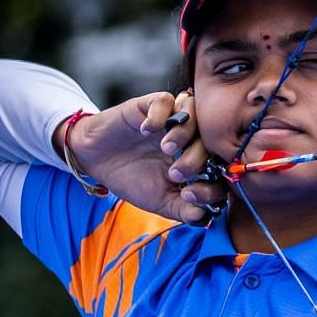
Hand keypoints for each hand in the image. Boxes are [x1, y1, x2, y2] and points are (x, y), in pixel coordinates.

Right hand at [54, 91, 226, 225]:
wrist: (97, 161)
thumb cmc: (132, 179)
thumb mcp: (159, 201)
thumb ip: (182, 209)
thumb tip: (203, 216)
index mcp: (197, 160)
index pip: (219, 165)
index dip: (212, 181)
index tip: (189, 195)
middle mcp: (189, 137)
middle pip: (210, 139)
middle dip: (197, 159)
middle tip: (175, 173)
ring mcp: (171, 119)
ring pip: (194, 113)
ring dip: (183, 133)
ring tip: (166, 148)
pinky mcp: (150, 105)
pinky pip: (165, 100)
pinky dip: (159, 114)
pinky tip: (146, 130)